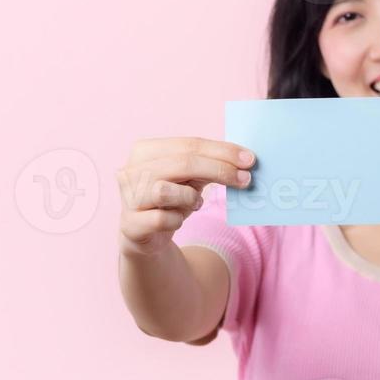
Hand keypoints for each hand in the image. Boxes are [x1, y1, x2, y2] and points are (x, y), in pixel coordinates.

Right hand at [117, 137, 255, 256]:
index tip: (250, 159)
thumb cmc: (170, 200)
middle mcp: (132, 171)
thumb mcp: (190, 178)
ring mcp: (129, 198)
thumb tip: (245, 160)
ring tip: (195, 204)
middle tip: (246, 179)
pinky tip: (177, 219)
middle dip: (219, 169)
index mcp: (145, 151)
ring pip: (167, 191)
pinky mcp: (131, 224)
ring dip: (190, 198)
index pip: (189, 145)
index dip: (222, 151)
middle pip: (182, 163)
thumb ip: (211, 165)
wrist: (145, 235)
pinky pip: (162, 220)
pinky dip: (177, 220)